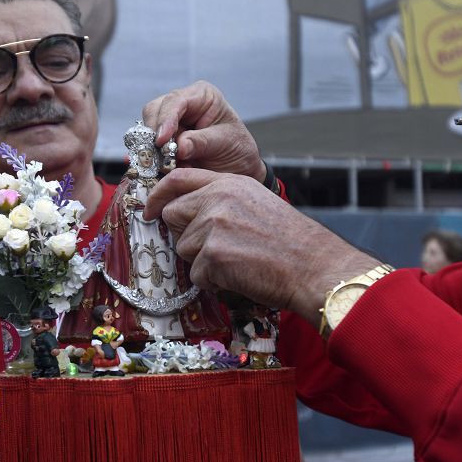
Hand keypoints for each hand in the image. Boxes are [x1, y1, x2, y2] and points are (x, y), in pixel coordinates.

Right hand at [142, 81, 265, 181]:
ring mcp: (170, 122)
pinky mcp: (162, 140)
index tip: (162, 140)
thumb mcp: (225, 144)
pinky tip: (163, 170)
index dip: (166, 119)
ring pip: (146, 129)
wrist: (237, 170)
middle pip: (154, 111)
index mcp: (202, 95)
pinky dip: (152, 159)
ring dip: (153, 150)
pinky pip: (147, 147)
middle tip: (160, 157)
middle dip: (155, 135)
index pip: (176, 100)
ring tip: (169, 166)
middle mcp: (182, 104)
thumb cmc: (237, 150)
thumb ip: (201, 142)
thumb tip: (179, 146)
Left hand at [145, 168, 375, 320]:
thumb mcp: (254, 201)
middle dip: (186, 235)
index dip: (158, 195)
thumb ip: (220, 200)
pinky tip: (240, 275)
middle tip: (215, 247)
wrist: (312, 265)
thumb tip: (185, 213)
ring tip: (237, 261)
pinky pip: (197, 275)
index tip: (149, 209)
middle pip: (172, 216)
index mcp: (227, 183)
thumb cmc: (289, 240)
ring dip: (204, 262)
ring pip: (184, 248)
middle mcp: (217, 199)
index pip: (177, 180)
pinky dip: (214, 282)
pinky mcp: (212, 255)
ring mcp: (212, 226)